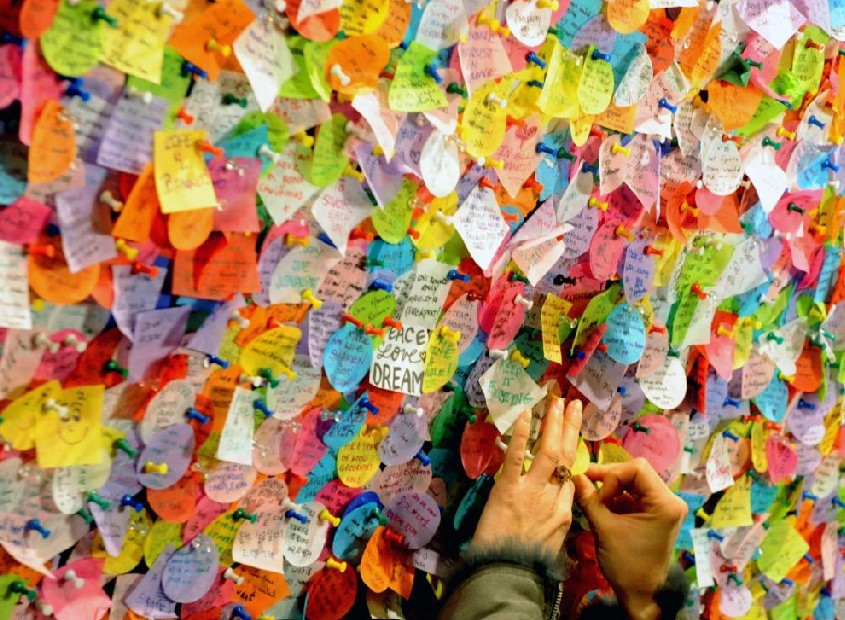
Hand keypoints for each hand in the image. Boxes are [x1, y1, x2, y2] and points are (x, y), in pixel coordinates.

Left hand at [472, 398, 582, 556]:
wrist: (507, 573)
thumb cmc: (527, 564)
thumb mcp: (552, 546)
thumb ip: (555, 525)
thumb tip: (557, 513)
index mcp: (564, 512)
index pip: (572, 477)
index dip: (573, 453)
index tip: (573, 435)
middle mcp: (553, 497)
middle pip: (567, 457)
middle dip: (571, 429)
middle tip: (574, 405)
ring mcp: (532, 491)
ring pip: (548, 452)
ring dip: (553, 424)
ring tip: (557, 402)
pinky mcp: (509, 488)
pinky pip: (517, 457)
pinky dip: (520, 435)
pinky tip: (525, 415)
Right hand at [573, 459, 687, 619]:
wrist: (640, 594)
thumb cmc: (626, 563)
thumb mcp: (604, 528)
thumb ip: (589, 499)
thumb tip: (574, 475)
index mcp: (665, 503)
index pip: (637, 469)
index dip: (612, 474)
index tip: (597, 493)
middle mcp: (669, 500)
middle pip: (635, 473)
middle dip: (609, 479)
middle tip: (586, 486)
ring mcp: (662, 507)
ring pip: (632, 483)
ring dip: (611, 489)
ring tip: (593, 501)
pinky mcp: (654, 514)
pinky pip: (633, 496)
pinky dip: (615, 499)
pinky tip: (602, 508)